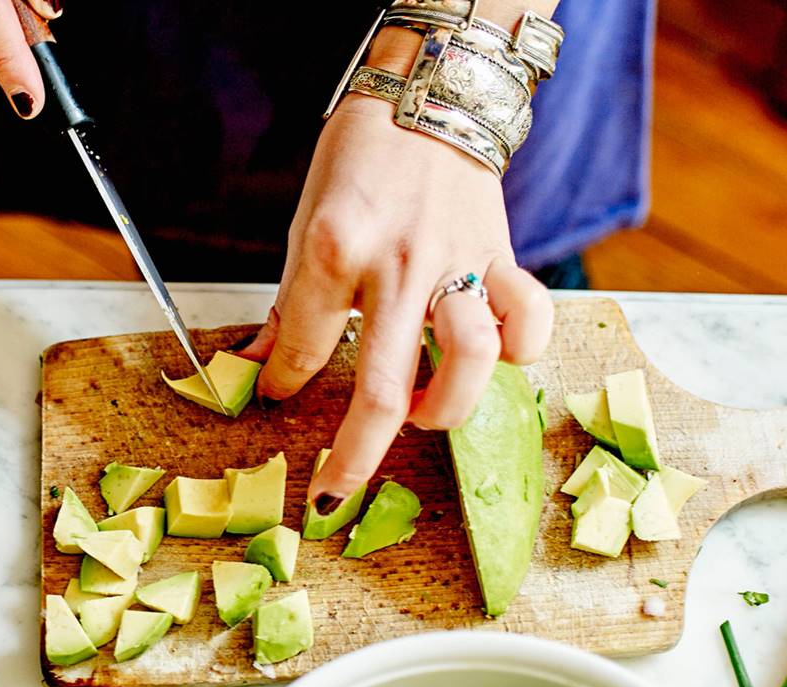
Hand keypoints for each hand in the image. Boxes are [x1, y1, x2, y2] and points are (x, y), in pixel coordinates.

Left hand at [242, 85, 551, 510]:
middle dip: (354, 459)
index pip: (301, 352)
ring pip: (469, 364)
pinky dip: (518, 351)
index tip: (277, 397)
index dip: (281, 387)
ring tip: (419, 412)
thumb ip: (292, 305)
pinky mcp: (502, 259)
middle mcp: (398, 267)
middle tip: (334, 492)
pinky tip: (491, 358)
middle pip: (382, 390)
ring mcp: (457, 265)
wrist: (432, 93)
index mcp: (334, 253)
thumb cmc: (362, 160)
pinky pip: (529, 322)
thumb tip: (258, 365)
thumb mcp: (304, 224)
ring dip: (443, 409)